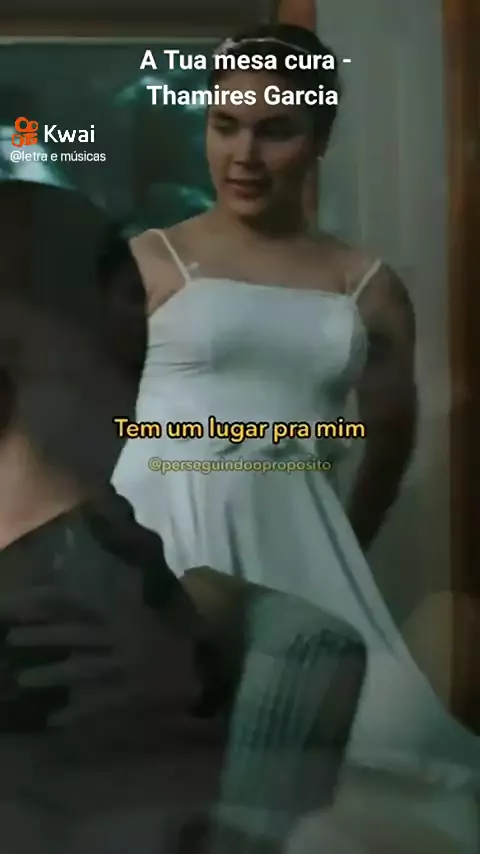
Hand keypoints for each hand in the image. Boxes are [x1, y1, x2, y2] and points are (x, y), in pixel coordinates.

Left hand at [2, 584, 202, 734]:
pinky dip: (77, 712)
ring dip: (52, 675)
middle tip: (12, 639)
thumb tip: (113, 578)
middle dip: (44, 637)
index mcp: (128, 615)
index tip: (25, 602)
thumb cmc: (182, 635)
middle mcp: (124, 638)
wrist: (210, 668)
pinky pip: (101, 704)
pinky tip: (55, 720)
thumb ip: (132, 594)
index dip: (54, 603)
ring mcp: (128, 667)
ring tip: (24, 680)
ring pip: (84, 669)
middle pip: (77, 635)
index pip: (85, 605)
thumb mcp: (156, 608)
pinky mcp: (133, 695)